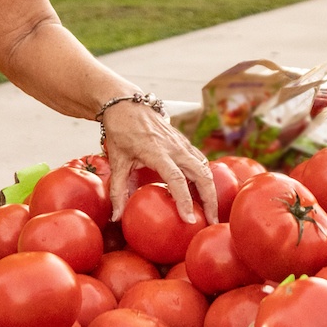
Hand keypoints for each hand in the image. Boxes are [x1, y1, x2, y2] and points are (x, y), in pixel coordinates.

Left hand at [102, 99, 217, 225]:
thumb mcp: (116, 161)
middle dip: (209, 199)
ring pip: (205, 168)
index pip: (176, 179)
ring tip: (210, 212)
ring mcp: (182, 144)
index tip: (189, 220)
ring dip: (210, 190)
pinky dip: (205, 178)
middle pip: (201, 175)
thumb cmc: (120, 132)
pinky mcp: (185, 142)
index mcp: (156, 151)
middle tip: (211, 221)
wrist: (127, 104)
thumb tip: (115, 218)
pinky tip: (204, 193)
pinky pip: (200, 161)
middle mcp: (174, 147)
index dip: (184, 200)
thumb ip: (117, 190)